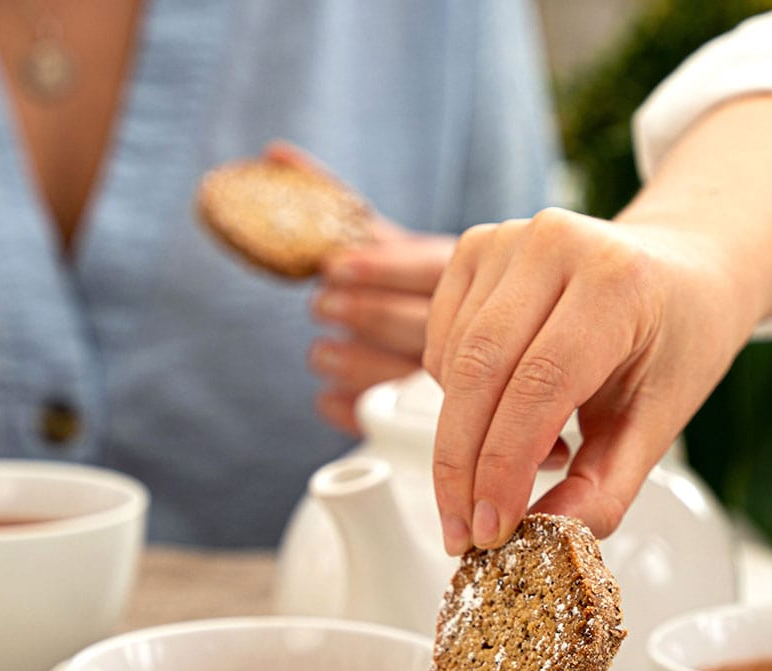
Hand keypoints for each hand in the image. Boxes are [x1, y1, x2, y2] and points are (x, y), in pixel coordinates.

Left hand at [263, 142, 454, 435]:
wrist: (497, 352)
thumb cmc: (434, 291)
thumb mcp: (404, 247)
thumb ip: (349, 210)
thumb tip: (274, 153)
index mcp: (464, 271)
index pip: (427, 269)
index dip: (380, 269)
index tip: (335, 268)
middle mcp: (470, 322)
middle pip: (418, 323)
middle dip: (362, 314)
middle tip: (323, 307)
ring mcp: (452, 374)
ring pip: (409, 373)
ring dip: (355, 364)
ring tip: (322, 355)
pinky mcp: (428, 417)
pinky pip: (389, 417)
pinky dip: (351, 410)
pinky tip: (328, 401)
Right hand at [423, 207, 756, 553]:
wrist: (684, 274)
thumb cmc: (678, 341)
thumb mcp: (659, 423)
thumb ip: (605, 488)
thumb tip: (544, 537)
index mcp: (617, 282)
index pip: (540, 384)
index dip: (505, 466)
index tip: (492, 529)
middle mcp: (555, 244)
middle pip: (479, 371)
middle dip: (461, 466)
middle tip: (462, 532)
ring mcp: (508, 240)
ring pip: (452, 363)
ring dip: (467, 436)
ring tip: (528, 459)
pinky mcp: (474, 249)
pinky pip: (440, 345)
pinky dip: (459, 400)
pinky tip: (509, 412)